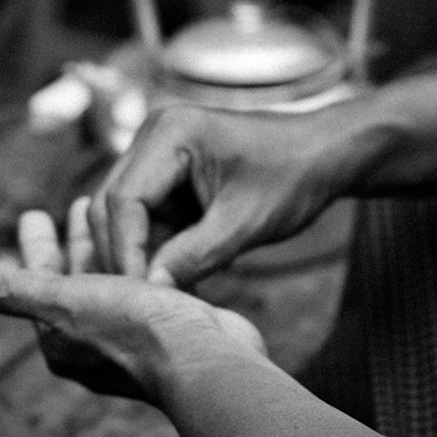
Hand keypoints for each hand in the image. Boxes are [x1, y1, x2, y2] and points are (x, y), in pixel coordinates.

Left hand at [0, 206, 266, 401]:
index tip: (33, 213)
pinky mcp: (165, 337)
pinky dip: (138, 266)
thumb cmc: (135, 330)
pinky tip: (153, 245)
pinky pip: (142, 294)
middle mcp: (90, 347)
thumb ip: (12, 290)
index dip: (34, 246)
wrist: (206, 364)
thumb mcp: (65, 302)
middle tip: (74, 203)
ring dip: (105, 250)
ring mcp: (130, 343)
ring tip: (112, 217)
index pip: (36, 283)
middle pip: (72, 285)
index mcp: (59, 340)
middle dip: (70, 244)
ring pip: (110, 288)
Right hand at [84, 102, 363, 287]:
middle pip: (112, 206)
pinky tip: (179, 274)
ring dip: (141, 254)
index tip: (139, 298)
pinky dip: (157, 247)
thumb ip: (194, 256)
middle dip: (125, 255)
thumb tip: (150, 289)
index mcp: (171, 133)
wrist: (324, 155)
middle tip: (144, 303)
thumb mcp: (245, 224)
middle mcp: (153, 135)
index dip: (126, 253)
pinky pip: (146, 216)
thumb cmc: (293, 177)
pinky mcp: (166, 173)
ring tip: (165, 293)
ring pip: (123, 215)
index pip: (124, 201)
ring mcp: (157, 153)